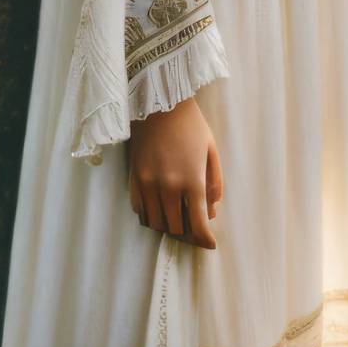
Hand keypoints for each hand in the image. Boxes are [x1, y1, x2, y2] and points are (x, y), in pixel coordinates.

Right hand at [127, 97, 222, 249]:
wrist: (159, 102)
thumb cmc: (190, 124)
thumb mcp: (211, 150)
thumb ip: (214, 183)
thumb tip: (212, 211)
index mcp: (191, 180)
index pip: (197, 224)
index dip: (204, 239)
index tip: (210, 244)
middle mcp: (168, 187)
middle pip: (175, 227)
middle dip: (187, 232)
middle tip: (193, 227)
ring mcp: (147, 184)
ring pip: (155, 223)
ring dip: (167, 226)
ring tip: (175, 218)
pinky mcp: (133, 178)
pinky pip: (139, 210)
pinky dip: (150, 215)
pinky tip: (158, 207)